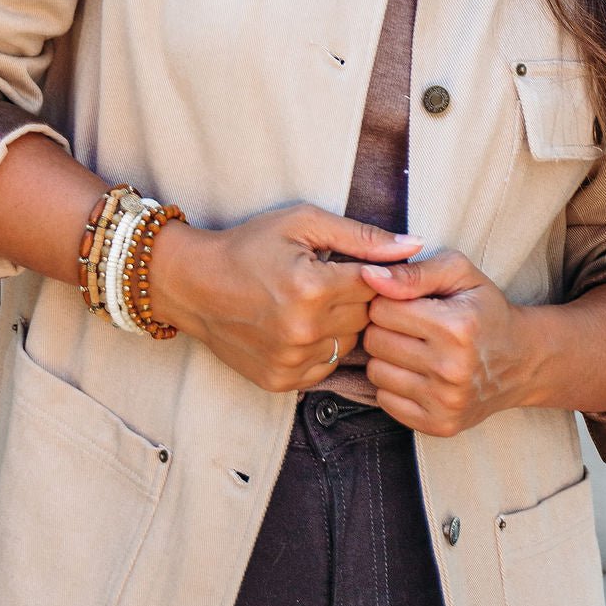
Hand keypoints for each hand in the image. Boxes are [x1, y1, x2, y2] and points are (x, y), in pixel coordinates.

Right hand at [148, 205, 420, 391]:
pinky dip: (320, 349)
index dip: (368, 272)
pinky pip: (326, 368)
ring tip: (311, 305)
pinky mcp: (281, 381)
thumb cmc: (248, 247)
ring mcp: (291, 361)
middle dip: (355, 299)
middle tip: (328, 283)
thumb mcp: (303, 224)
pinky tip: (298, 328)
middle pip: (366, 317)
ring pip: (350, 345)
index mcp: (312, 287)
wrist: (193, 286)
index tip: (352, 265)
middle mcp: (303, 330)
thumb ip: (362, 237)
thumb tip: (413, 245)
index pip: (376, 285)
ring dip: (340, 325)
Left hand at [360, 251, 537, 436]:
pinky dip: (394, 387)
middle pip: (374, 341)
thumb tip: (369, 276)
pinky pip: (384, 401)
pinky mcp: (440, 424)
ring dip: (388, 358)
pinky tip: (418, 375)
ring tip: (415, 350)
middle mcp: (451, 368)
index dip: (389, 301)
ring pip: (375, 372)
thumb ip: (414, 271)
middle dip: (385, 329)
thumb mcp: (460, 273)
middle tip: (412, 328)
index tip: (410, 304)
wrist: (523, 361)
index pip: (380, 309)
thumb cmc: (485, 310)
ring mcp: (446, 401)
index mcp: (455, 326)